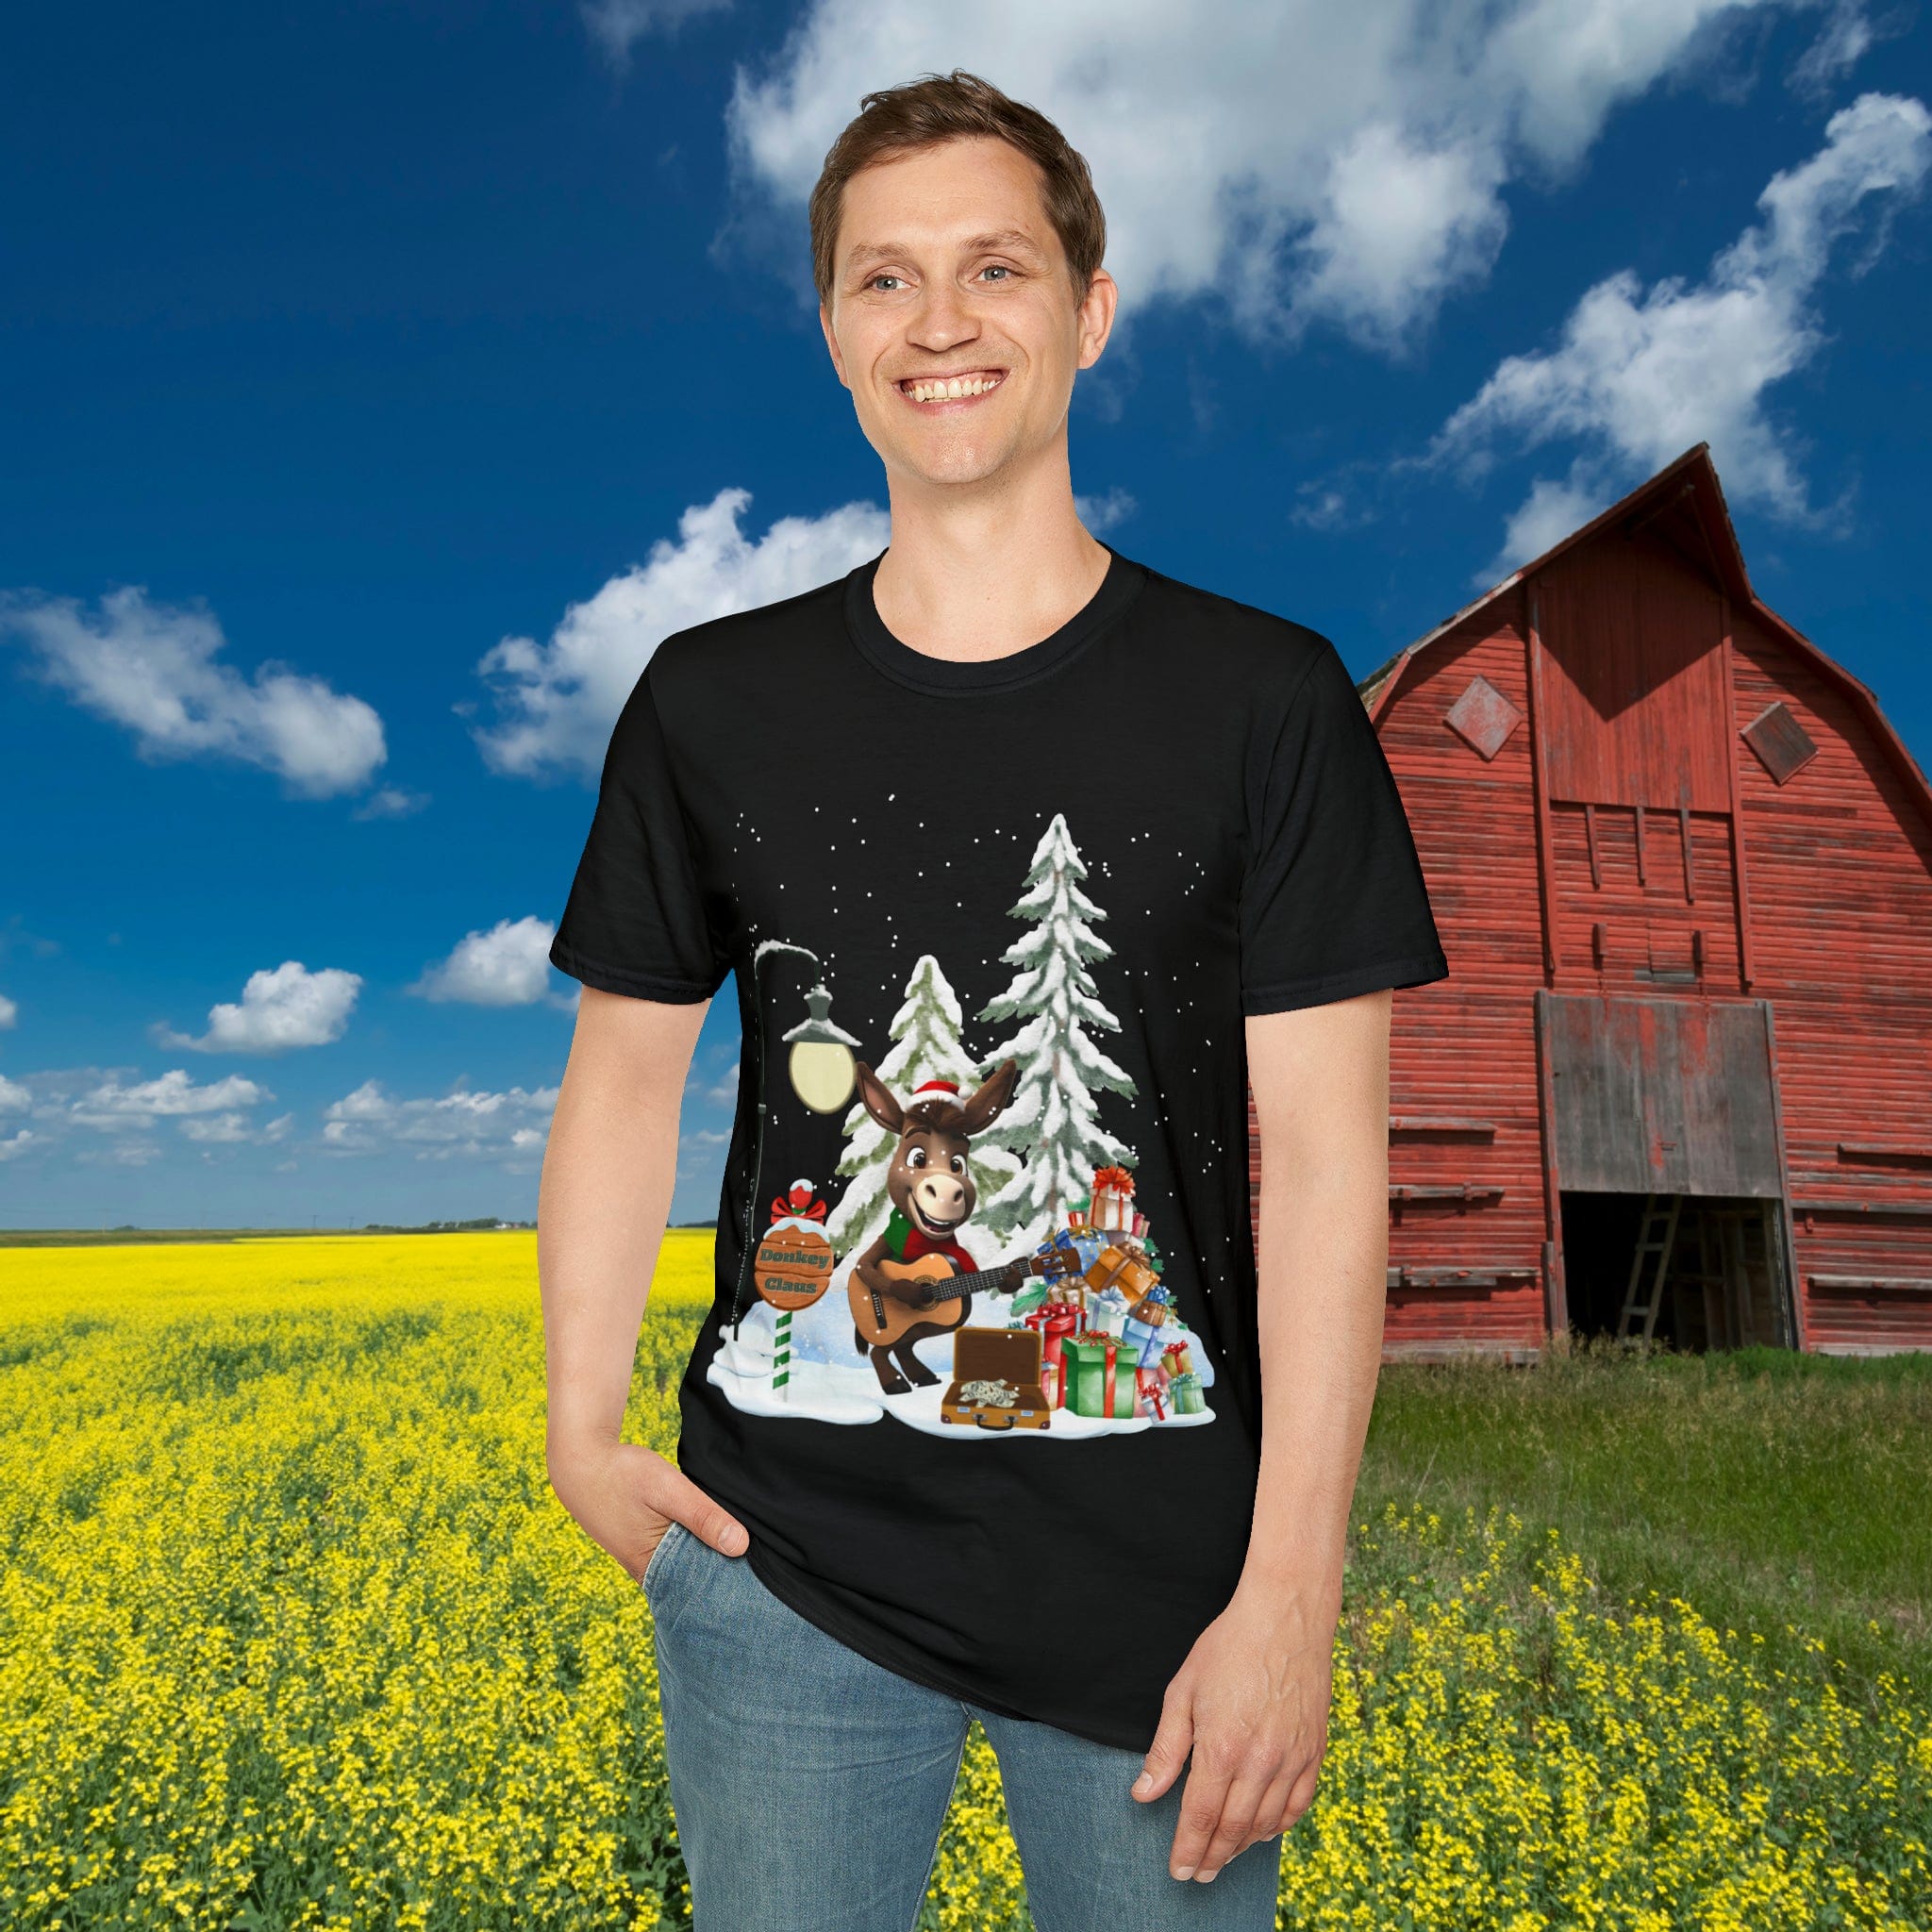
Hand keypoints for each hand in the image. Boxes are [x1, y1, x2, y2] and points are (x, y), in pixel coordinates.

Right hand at [546, 1435, 748, 1582]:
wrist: (580, 1461)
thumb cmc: (622, 1474)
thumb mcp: (668, 1489)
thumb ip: (703, 1516)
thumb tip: (740, 1546)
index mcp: (652, 1568)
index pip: (701, 1591)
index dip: (730, 1584)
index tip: (761, 1579)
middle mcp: (647, 1572)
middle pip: (695, 1580)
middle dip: (723, 1571)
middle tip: (762, 1562)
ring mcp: (643, 1559)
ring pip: (686, 1564)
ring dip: (709, 1554)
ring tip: (746, 1549)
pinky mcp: (642, 1544)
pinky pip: (675, 1552)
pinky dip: (693, 1543)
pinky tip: (715, 1533)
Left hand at [1131, 1576, 1336, 1881]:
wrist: (1285, 1616)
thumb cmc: (1228, 1646)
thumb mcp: (1183, 1690)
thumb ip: (1167, 1749)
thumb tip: (1143, 1793)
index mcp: (1222, 1748)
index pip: (1200, 1817)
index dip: (1187, 1850)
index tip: (1178, 1871)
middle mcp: (1260, 1762)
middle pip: (1233, 1829)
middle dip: (1212, 1857)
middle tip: (1198, 1875)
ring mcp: (1292, 1759)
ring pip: (1266, 1823)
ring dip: (1243, 1847)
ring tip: (1224, 1857)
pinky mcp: (1314, 1751)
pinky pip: (1298, 1805)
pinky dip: (1279, 1826)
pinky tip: (1264, 1831)